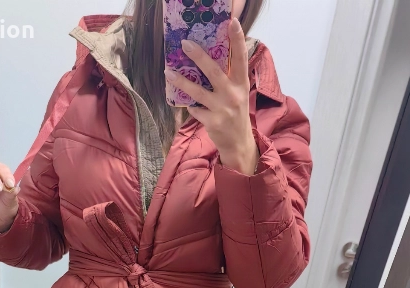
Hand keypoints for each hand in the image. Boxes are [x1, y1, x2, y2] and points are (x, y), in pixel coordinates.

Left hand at [164, 17, 258, 174]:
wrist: (238, 143)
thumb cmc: (235, 113)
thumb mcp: (238, 94)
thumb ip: (228, 78)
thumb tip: (207, 60)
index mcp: (241, 84)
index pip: (241, 58)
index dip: (237, 39)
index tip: (231, 22)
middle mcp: (233, 95)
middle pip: (213, 71)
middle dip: (198, 56)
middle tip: (185, 44)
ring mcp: (222, 109)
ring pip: (197, 92)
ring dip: (181, 81)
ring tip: (168, 72)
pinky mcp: (212, 122)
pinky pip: (194, 109)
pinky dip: (191, 106)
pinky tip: (191, 106)